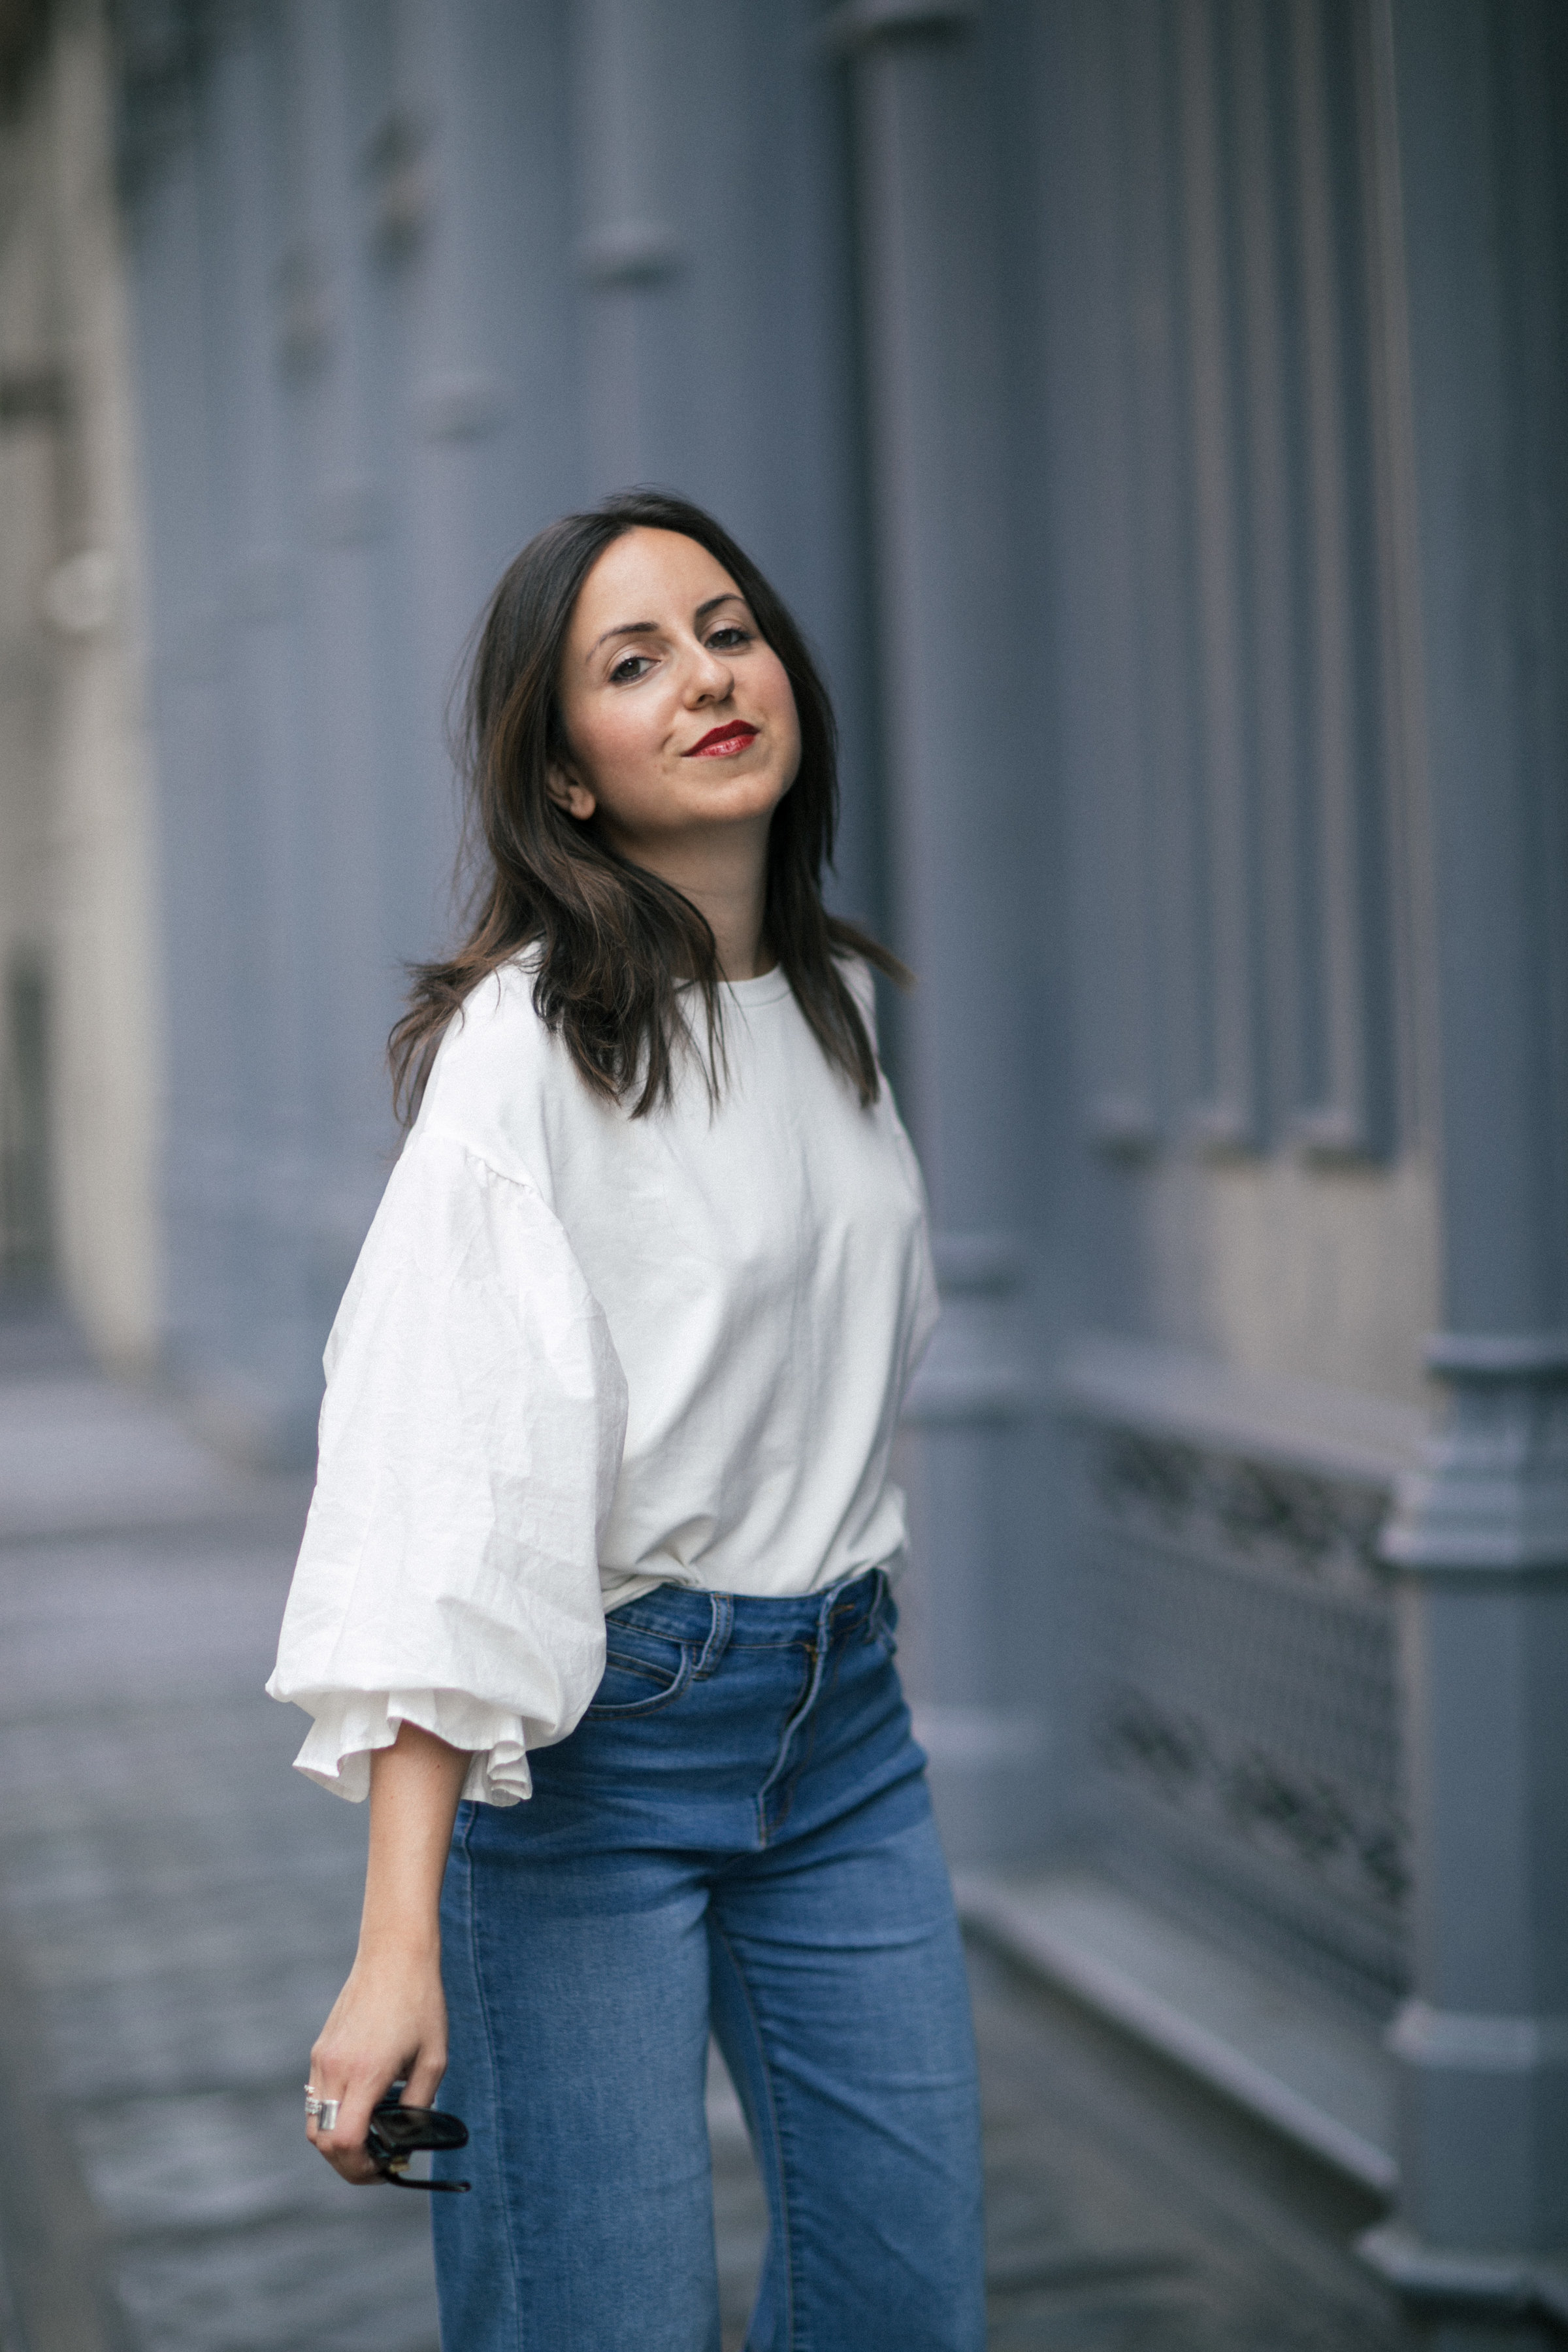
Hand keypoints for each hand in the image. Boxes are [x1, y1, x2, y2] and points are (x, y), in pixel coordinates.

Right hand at [307, 1940, 447, 2184]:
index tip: (383, 2169)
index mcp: (366, 2074)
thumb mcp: (434, 2059)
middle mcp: (335, 2068)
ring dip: (337, 2139)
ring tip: (370, 2138)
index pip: (344, 2142)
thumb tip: (405, 2139)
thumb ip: (418, 2106)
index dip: (360, 2168)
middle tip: (377, 2163)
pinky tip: (362, 2107)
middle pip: (323, 2141)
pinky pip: (316, 2096)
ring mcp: (322, 2058)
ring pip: (314, 2121)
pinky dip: (333, 2113)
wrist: (394, 1953)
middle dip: (347, 2162)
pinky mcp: (320, 2048)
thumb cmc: (420, 2003)